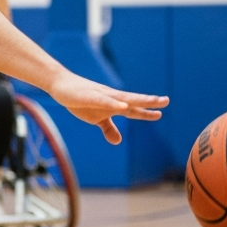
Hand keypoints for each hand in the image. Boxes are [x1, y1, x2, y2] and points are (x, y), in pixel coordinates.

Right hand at [47, 72, 167, 144]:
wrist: (60, 85)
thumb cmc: (79, 100)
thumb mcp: (95, 118)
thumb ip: (108, 128)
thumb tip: (118, 141)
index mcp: (113, 105)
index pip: (132, 109)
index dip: (146, 112)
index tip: (160, 113)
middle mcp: (111, 98)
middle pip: (133, 100)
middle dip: (149, 101)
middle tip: (166, 100)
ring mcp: (101, 96)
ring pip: (123, 97)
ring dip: (137, 99)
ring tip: (152, 101)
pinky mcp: (89, 96)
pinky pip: (104, 101)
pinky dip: (114, 103)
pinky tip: (124, 106)